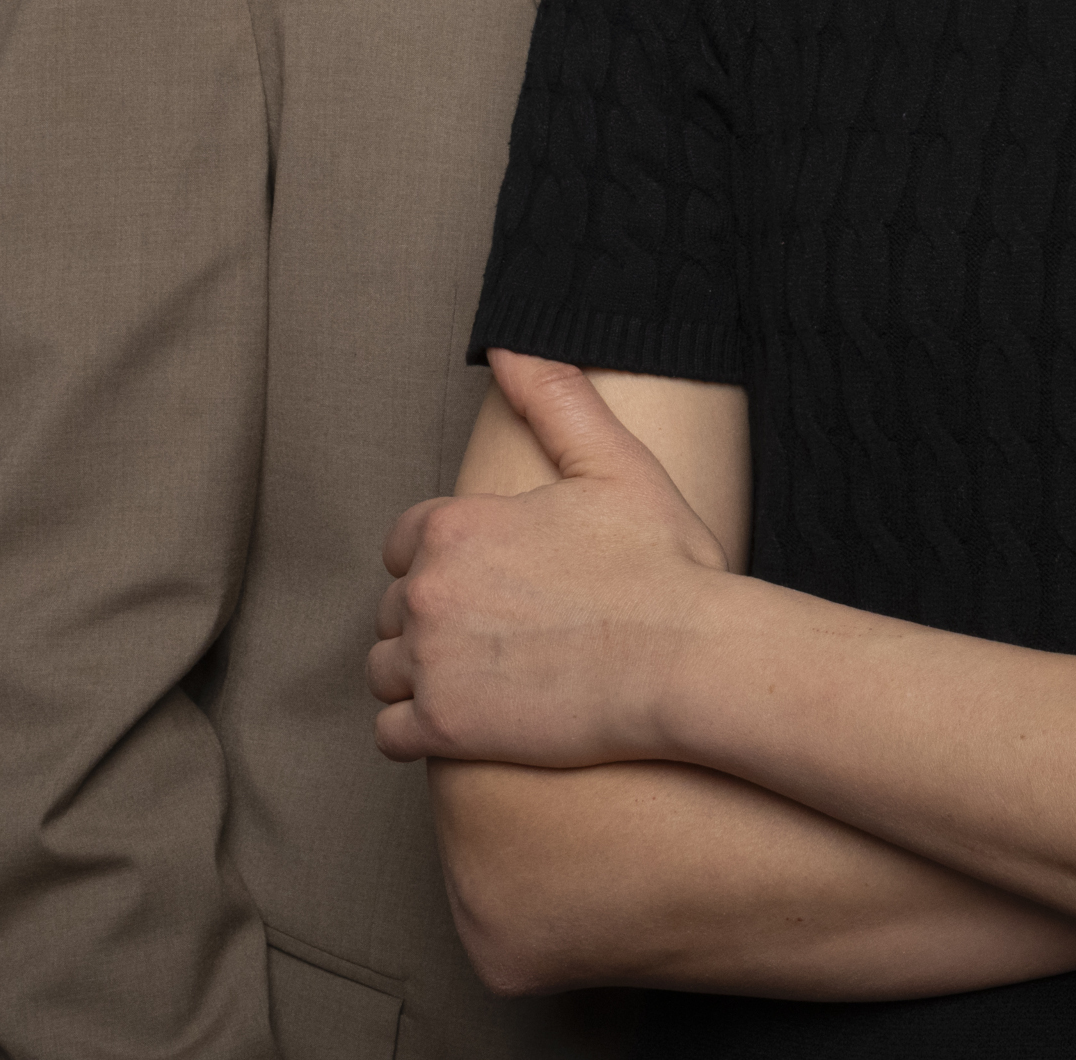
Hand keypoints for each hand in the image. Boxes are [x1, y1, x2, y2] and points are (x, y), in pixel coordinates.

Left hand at [370, 350, 732, 767]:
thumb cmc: (663, 565)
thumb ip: (554, 400)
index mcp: (457, 525)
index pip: (405, 542)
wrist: (690, 661)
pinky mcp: (445, 730)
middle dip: (434, 619)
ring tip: (484, 679)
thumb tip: (509, 344)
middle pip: (393, 607)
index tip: (494, 581)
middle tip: (501, 634)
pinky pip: (389, 732)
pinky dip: (418, 730)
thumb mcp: (614, 464)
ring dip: (420, 676)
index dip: (446, 560)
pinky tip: (469, 722)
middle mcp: (429, 591)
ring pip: (385, 670)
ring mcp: (432, 663)